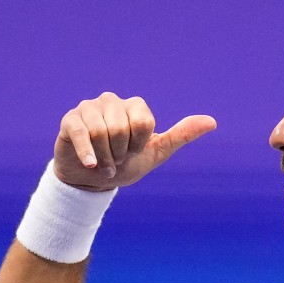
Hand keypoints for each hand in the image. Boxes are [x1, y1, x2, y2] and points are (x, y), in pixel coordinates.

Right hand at [53, 92, 216, 191]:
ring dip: (105, 157)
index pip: (143, 123)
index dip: (139, 145)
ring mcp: (89, 108)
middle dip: (121, 153)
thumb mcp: (157, 153)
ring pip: (101, 132)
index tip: (134, 152)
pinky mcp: (70, 120)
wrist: (92, 181)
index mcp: (135, 106)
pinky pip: (82, 133)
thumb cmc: (126, 164)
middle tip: (117, 159)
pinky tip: (92, 165)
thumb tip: (212, 122)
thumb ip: (182, 136)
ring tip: (104, 164)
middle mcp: (112, 101)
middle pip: (121, 128)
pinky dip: (89, 154)